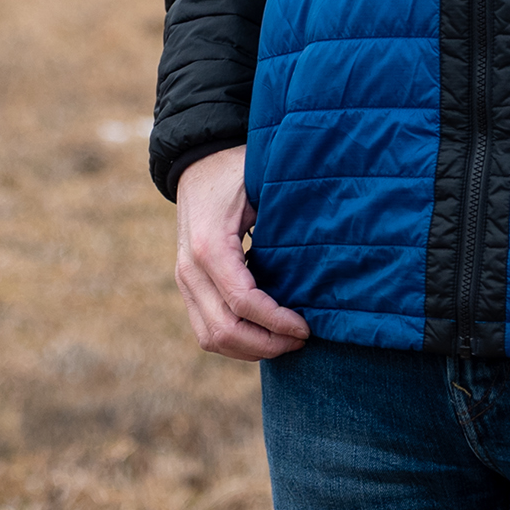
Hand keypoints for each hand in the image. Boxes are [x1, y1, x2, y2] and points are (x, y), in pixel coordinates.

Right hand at [173, 146, 309, 360]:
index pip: (243, 302)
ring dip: (251, 348)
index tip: (306, 326)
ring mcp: (184, 281)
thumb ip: (284, 221)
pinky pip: (205, 330)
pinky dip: (235, 341)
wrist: (197, 162)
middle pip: (225, 330)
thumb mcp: (261, 186)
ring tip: (285, 342)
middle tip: (301, 340)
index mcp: (209, 246)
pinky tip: (264, 334)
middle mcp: (189, 269)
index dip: (277, 322)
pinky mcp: (187, 287)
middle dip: (268, 343)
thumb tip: (325, 255)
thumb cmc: (236, 172)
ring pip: (211, 338)